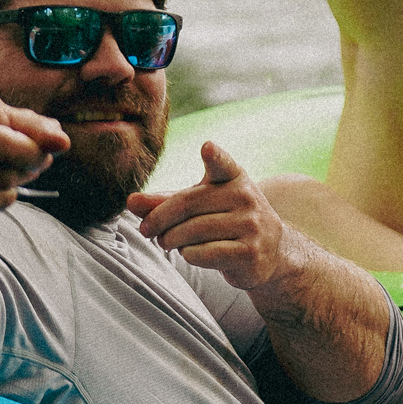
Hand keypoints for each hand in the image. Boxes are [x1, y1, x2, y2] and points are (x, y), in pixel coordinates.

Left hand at [128, 141, 302, 292]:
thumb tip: (130, 201)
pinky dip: (188, 255)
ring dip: (171, 240)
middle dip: (159, 219)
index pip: (223, 164)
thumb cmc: (227, 221)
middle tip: (147, 229)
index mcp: (234, 178)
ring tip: (168, 242)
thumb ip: (165, 200)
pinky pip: (203, 253)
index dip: (215, 156)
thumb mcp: (201, 204)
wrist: (272, 250)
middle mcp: (246, 197)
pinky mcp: (250, 252)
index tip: (207, 148)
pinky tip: (190, 254)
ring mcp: (251, 226)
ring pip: (192, 232)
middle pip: (187, 204)